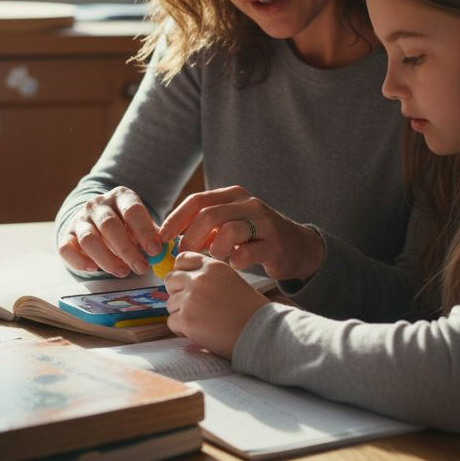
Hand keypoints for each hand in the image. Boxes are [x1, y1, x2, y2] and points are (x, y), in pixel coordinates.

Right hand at [58, 187, 160, 277]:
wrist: (96, 219)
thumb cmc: (126, 225)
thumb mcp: (141, 223)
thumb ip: (154, 236)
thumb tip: (167, 253)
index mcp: (121, 196)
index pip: (132, 210)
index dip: (144, 231)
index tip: (155, 251)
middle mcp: (97, 204)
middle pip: (110, 225)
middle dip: (127, 249)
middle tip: (141, 268)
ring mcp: (80, 219)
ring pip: (89, 239)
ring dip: (107, 259)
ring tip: (123, 272)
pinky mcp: (66, 235)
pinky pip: (66, 248)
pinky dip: (79, 261)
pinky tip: (94, 269)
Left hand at [157, 185, 324, 281]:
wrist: (297, 247)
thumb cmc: (255, 238)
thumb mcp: (229, 224)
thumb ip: (204, 226)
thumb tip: (167, 237)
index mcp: (232, 196)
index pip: (196, 201)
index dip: (176, 220)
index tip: (162, 238)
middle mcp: (248, 203)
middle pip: (209, 215)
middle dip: (190, 237)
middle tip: (184, 255)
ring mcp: (264, 221)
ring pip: (228, 231)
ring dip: (215, 250)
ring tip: (216, 259)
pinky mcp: (275, 242)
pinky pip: (247, 252)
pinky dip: (235, 261)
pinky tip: (235, 264)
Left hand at [165, 253, 269, 358]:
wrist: (260, 332)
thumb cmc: (248, 310)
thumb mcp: (230, 280)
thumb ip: (208, 276)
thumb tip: (182, 280)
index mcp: (212, 266)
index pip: (182, 259)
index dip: (181, 273)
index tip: (187, 284)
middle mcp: (200, 278)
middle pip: (170, 280)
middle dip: (177, 293)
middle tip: (192, 306)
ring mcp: (191, 298)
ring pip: (170, 303)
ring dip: (181, 314)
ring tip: (201, 321)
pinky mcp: (186, 319)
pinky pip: (171, 322)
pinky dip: (182, 329)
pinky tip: (199, 332)